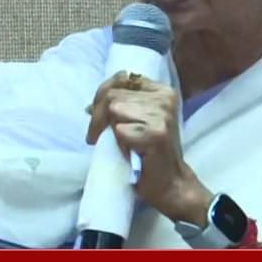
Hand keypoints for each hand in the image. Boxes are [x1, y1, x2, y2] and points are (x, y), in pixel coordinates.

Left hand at [85, 71, 211, 225]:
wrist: (171, 183)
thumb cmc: (152, 154)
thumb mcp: (141, 120)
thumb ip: (125, 105)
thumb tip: (90, 103)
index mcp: (163, 90)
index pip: (123, 78)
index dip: (102, 94)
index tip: (94, 112)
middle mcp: (165, 98)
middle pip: (114, 94)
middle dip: (97, 115)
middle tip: (95, 135)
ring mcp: (162, 114)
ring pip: (114, 109)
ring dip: (106, 129)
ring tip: (113, 143)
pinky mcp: (156, 133)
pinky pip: (120, 129)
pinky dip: (117, 142)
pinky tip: (127, 152)